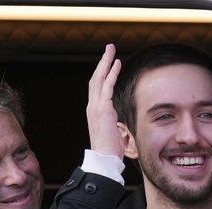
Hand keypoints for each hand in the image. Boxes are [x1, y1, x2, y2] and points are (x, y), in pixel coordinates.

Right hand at [86, 43, 123, 157]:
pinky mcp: (103, 109)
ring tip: (111, 49)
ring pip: (99, 78)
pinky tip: (117, 63)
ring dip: (106, 62)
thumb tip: (118, 121)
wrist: (104, 159)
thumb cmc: (110, 149)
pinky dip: (112, 74)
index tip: (109, 62)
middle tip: (109, 48)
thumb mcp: (112, 131)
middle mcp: (93, 106)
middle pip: (96, 78)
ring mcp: (96, 107)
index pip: (97, 87)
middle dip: (103, 61)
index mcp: (94, 110)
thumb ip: (113, 121)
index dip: (102, 73)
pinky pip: (107, 87)